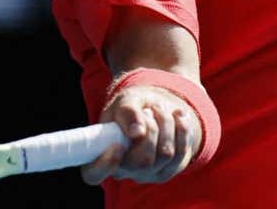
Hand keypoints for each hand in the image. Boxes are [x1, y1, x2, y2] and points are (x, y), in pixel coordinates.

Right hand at [81, 85, 198, 184]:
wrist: (152, 109)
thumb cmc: (131, 107)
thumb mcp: (124, 101)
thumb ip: (127, 113)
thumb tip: (137, 133)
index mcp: (100, 153)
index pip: (93, 174)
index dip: (103, 166)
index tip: (117, 147)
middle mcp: (122, 170)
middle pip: (142, 161)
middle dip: (152, 128)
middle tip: (149, 110)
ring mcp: (145, 175)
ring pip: (165, 154)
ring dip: (167, 124)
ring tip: (160, 109)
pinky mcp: (167, 172)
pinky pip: (182, 154)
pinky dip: (183, 130)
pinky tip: (179, 116)